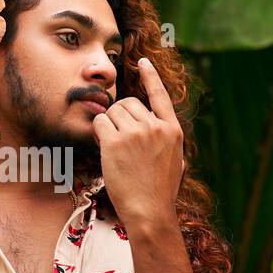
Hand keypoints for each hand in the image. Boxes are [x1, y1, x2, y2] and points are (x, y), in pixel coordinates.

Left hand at [91, 57, 183, 232]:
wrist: (150, 212)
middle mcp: (155, 127)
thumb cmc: (159, 193)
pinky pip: (100, 123)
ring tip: (114, 150)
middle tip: (118, 139)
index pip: (160, 95)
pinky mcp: (115, 142)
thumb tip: (155, 126)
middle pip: (128, 103)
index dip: (151, 76)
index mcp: (172, 131)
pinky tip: (105, 149)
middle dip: (119, 117)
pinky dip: (98, 133)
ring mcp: (136, 133)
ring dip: (108, 126)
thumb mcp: (174, 161)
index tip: (143, 61)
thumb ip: (164, 139)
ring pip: (112, 112)